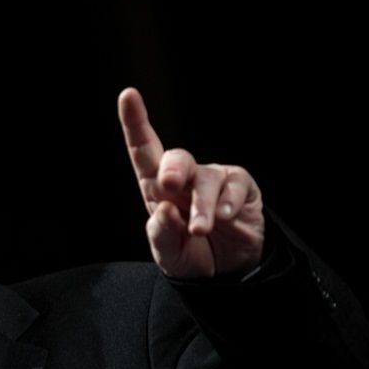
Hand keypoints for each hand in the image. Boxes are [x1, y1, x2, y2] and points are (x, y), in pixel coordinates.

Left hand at [118, 87, 264, 278]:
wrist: (227, 272)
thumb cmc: (190, 256)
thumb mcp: (169, 255)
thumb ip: (162, 236)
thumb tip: (162, 210)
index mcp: (157, 190)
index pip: (143, 152)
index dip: (135, 123)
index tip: (128, 95)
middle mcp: (184, 179)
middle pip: (176, 158)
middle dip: (172, 168)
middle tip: (169, 186)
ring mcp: (213, 180)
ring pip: (206, 179)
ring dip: (202, 206)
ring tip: (200, 230)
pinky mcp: (241, 187)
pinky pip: (235, 185)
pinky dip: (228, 203)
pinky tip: (225, 218)